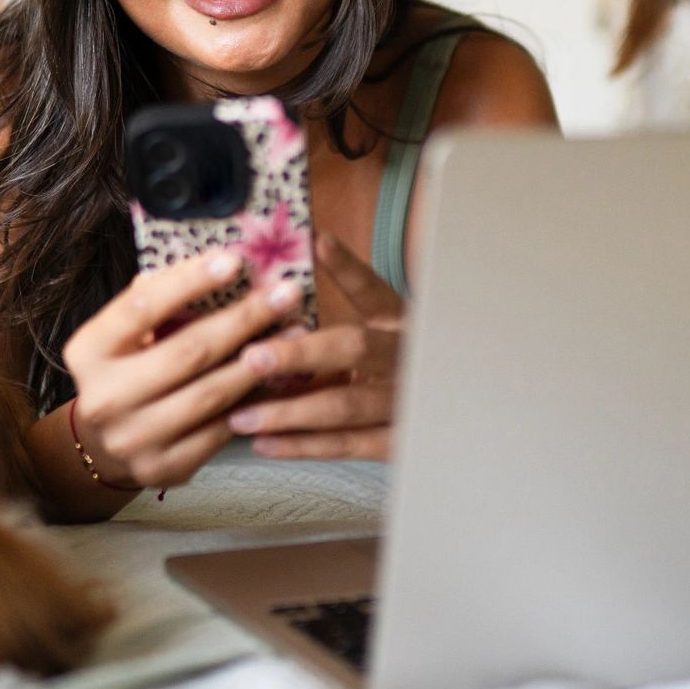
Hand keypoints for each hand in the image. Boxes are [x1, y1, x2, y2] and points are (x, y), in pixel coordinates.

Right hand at [62, 251, 306, 489]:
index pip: (142, 307)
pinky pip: (222, 429)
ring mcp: (134, 438)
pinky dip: (256, 401)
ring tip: (296, 331)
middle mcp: (104, 398)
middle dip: (244, 318)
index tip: (234, 260)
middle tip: (286, 292)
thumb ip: (159, 300)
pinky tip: (283, 377)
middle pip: (187, 352)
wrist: (108, 444)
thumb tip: (218, 260)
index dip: (189, 281)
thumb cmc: (128, 369)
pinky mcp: (165, 467)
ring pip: (211, 393)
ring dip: (260, 360)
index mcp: (88, 351)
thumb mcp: (126, 334)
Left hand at [227, 232, 403, 460]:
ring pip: (344, 406)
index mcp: (399, 322)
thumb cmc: (391, 368)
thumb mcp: (379, 334)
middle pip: (355, 349)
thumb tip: (284, 280)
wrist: (449, 414)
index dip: (348, 267)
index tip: (318, 242)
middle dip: (300, 355)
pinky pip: (347, 445)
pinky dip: (303, 446)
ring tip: (240, 415)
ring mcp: (405, 401)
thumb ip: (340, 318)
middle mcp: (405, 358)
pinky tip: (264, 443)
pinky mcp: (398, 442)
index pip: (373, 290)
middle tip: (252, 357)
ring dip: (289, 412)